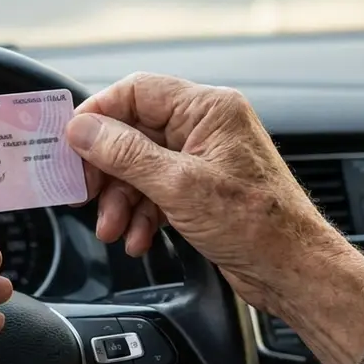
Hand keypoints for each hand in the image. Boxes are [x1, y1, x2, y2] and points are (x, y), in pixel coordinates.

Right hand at [65, 73, 363, 363]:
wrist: (292, 271)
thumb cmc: (257, 224)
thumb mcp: (178, 185)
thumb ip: (125, 154)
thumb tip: (83, 130)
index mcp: (208, 108)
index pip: (136, 91)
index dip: (98, 115)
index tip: (71, 144)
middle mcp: (206, 127)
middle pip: (133, 133)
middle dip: (106, 169)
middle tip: (85, 193)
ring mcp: (203, 160)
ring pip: (140, 167)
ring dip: (120, 200)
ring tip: (112, 228)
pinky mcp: (201, 191)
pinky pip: (156, 191)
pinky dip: (141, 214)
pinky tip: (137, 237)